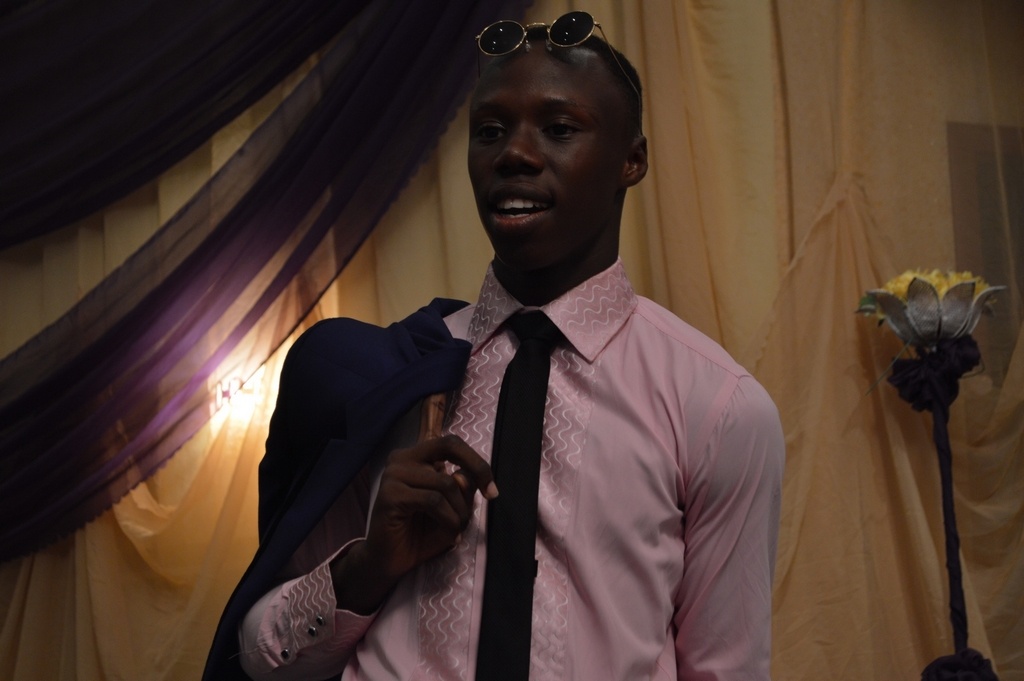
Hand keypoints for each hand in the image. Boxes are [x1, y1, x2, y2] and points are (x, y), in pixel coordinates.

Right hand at [332, 434, 496, 613]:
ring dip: (460, 511)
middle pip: (449, 446)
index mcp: (416, 457)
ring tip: (457, 530)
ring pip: (445, 483)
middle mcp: (402, 458)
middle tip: (490, 495)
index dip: (477, 461)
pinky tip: (449, 535)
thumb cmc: (420, 534)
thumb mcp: (452, 508)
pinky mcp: (390, 495)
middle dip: (477, 469)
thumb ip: (461, 489)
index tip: (492, 490)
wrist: (390, 563)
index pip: (451, 443)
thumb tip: (464, 476)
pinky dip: (448, 520)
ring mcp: (393, 474)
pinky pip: (433, 501)